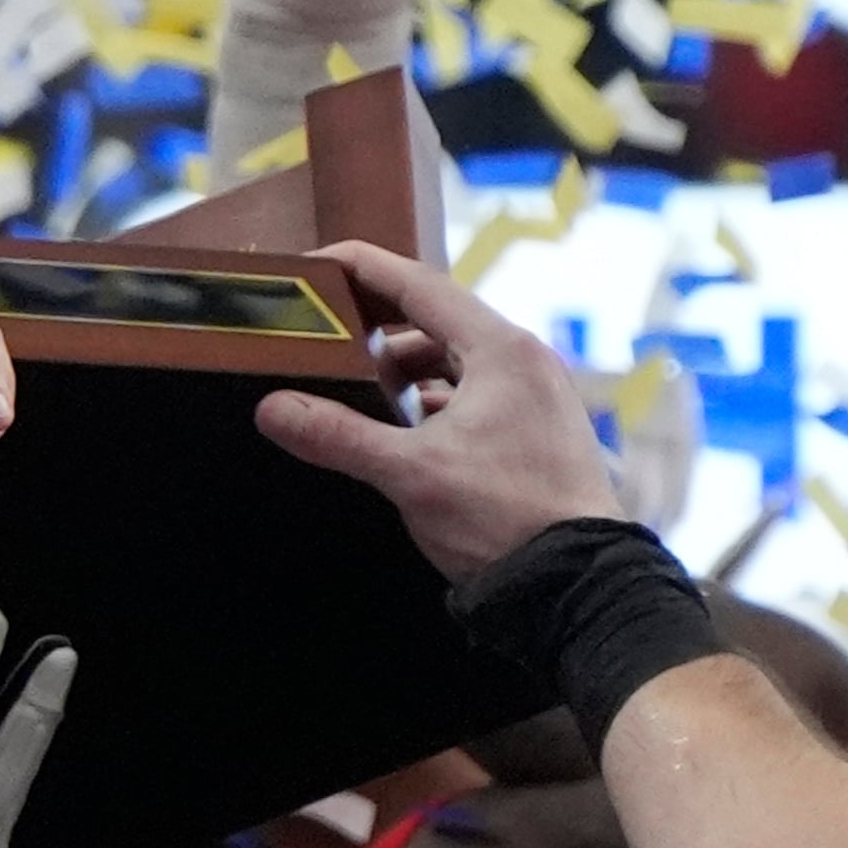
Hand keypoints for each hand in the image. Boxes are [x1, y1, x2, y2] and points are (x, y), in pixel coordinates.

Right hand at [255, 242, 619, 582]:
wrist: (574, 582)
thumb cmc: (505, 517)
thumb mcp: (410, 474)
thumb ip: (338, 436)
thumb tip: (273, 408)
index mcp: (501, 351)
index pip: (420, 285)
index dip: (364, 268)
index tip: (317, 266)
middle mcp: (523, 361)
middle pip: (438, 319)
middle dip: (377, 323)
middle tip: (322, 328)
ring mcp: (534, 395)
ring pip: (455, 360)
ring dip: (404, 367)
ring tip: (353, 385)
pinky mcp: (534, 429)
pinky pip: (473, 393)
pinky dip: (431, 398)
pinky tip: (401, 426)